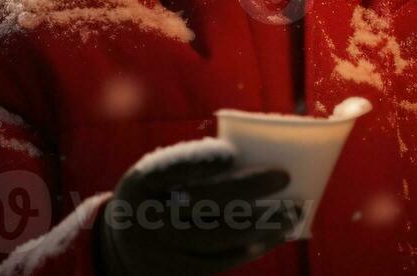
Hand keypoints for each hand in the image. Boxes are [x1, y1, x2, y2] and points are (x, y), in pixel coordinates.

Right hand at [98, 138, 293, 275]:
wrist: (123, 250)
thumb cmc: (159, 199)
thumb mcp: (160, 178)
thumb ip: (194, 168)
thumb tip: (254, 166)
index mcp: (140, 185)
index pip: (168, 170)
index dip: (198, 162)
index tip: (231, 154)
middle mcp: (145, 219)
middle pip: (202, 203)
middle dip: (247, 189)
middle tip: (284, 176)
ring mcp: (160, 252)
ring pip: (218, 237)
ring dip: (261, 224)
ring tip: (292, 212)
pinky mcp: (177, 275)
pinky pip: (221, 262)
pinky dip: (252, 248)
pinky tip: (275, 237)